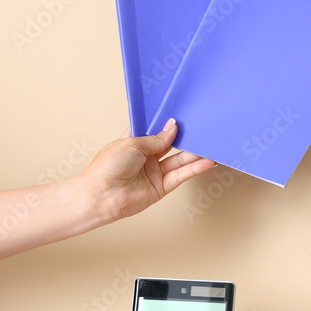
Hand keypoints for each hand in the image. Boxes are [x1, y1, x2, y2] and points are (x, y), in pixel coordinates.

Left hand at [77, 118, 215, 223]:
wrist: (101, 196)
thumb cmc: (107, 167)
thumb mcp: (132, 143)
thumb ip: (156, 138)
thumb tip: (173, 126)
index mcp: (134, 142)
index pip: (153, 130)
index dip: (165, 122)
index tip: (180, 113)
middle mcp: (146, 157)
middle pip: (170, 144)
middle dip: (184, 136)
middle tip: (199, 126)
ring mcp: (155, 172)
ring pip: (179, 160)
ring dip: (194, 153)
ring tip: (208, 143)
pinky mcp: (162, 186)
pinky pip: (182, 175)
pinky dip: (195, 168)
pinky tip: (207, 161)